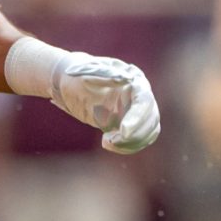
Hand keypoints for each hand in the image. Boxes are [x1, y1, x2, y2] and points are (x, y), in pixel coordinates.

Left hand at [7, 38, 160, 153]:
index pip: (144, 101)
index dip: (138, 117)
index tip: (124, 131)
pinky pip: (137, 140)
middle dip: (135, 134)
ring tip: (106, 141)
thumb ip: (106, 75)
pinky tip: (107, 144)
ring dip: (131, 142)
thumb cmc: (76, 74)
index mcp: (134, 80)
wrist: (69, 83)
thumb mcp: (86, 73)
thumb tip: (126, 79)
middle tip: (110, 140)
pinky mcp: (127, 124)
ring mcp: (135, 111)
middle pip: (151, 119)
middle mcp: (139, 96)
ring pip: (148, 132)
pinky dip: (126, 147)